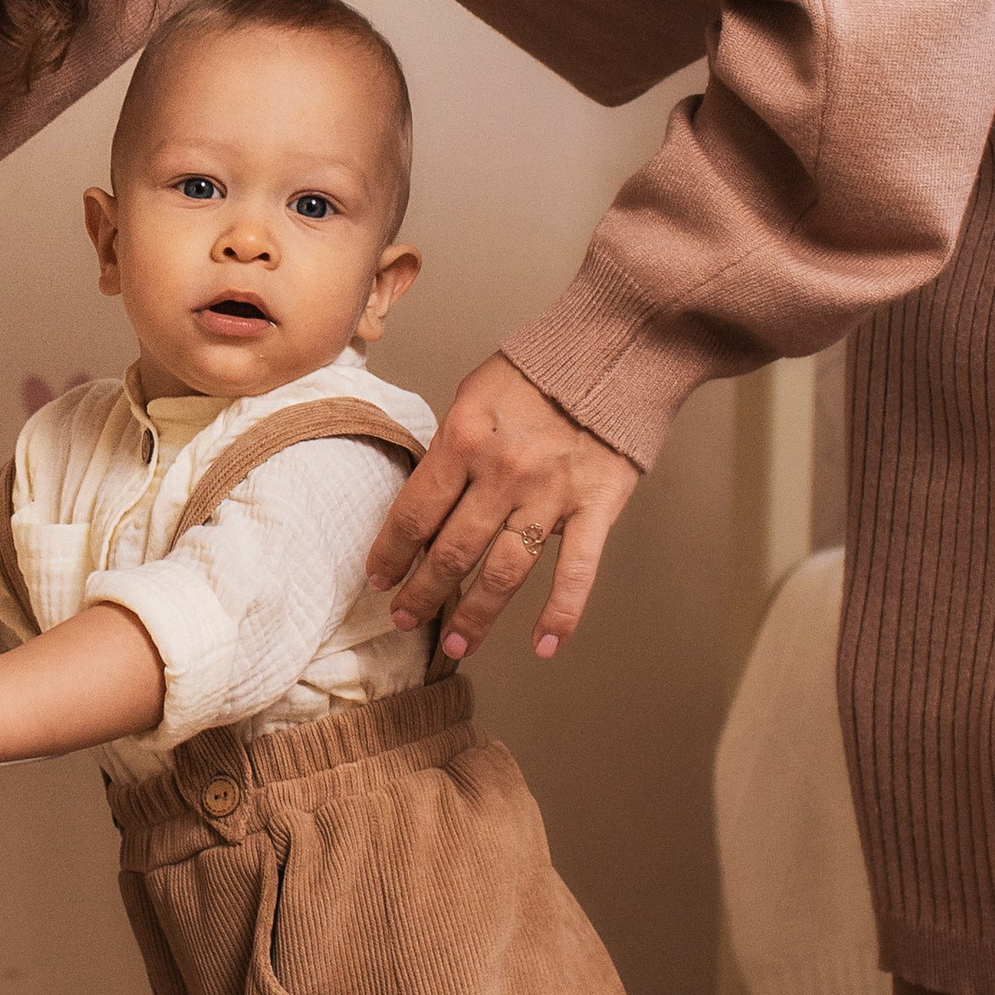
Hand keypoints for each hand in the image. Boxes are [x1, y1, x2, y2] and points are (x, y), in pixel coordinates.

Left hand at [367, 350, 640, 659]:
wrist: (616, 348)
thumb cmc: (540, 367)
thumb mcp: (475, 393)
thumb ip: (451, 446)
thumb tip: (428, 499)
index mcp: (463, 439)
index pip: (414, 511)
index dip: (391, 551)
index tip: (378, 578)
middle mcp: (502, 473)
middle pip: (452, 551)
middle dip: (423, 592)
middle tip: (405, 618)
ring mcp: (552, 495)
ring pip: (504, 572)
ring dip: (475, 615)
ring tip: (456, 646)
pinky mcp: (597, 507)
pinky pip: (576, 573)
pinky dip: (560, 615)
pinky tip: (542, 646)